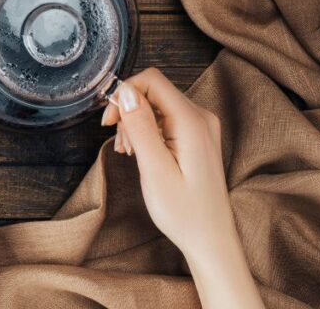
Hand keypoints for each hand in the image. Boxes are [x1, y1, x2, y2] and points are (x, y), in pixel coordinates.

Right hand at [102, 68, 262, 308]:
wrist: (210, 239)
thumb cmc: (184, 212)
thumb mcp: (154, 170)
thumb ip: (140, 127)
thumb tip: (124, 92)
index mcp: (192, 122)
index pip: (152, 80)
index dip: (124, 93)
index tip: (109, 121)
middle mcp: (201, 117)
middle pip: (153, 91)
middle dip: (128, 111)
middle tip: (120, 144)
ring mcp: (201, 126)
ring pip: (157, 105)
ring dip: (136, 123)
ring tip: (130, 153)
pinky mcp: (196, 136)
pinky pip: (165, 119)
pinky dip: (147, 131)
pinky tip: (141, 152)